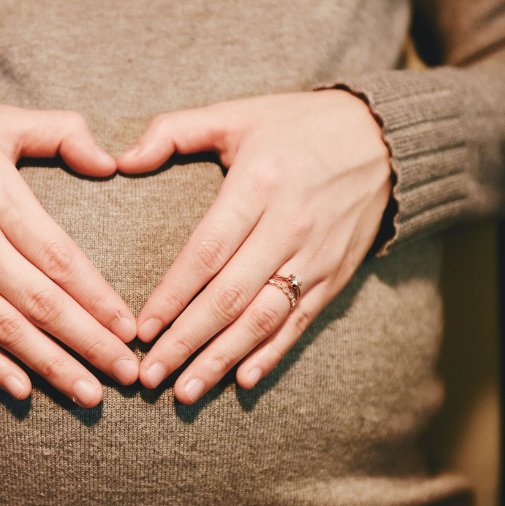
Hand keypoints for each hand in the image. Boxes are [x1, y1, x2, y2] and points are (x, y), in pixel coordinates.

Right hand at [0, 101, 138, 407]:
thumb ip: (61, 132)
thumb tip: (110, 163)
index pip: (59, 258)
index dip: (98, 299)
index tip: (130, 329)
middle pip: (40, 303)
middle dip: (89, 343)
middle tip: (127, 375)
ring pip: (4, 330)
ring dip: (51, 366)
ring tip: (90, 394)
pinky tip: (24, 391)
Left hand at [116, 90, 391, 403]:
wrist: (384, 138)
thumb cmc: (296, 126)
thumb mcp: (235, 114)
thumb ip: (173, 132)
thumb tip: (120, 161)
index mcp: (259, 185)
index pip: (206, 252)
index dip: (172, 295)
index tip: (141, 329)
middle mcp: (289, 226)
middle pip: (230, 297)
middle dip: (186, 341)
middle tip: (150, 376)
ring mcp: (316, 256)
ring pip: (263, 319)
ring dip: (222, 359)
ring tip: (185, 392)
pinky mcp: (335, 275)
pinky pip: (300, 322)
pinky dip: (271, 355)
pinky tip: (242, 381)